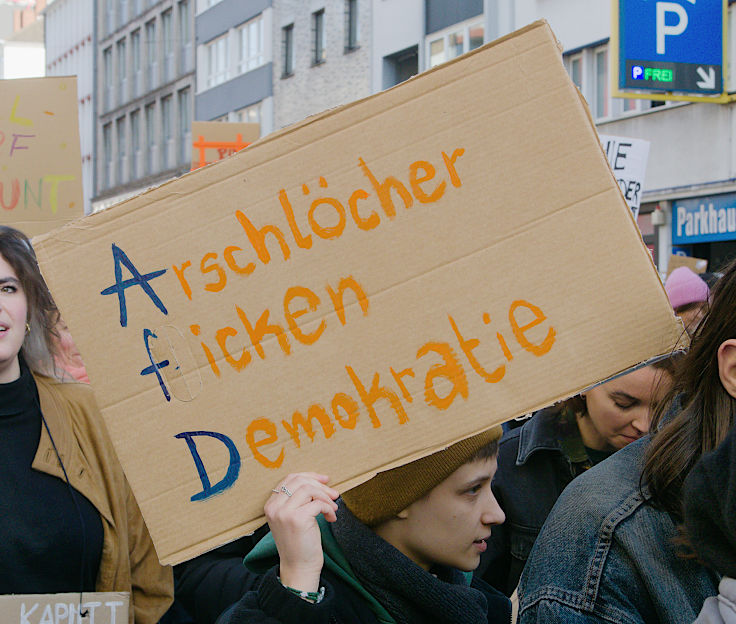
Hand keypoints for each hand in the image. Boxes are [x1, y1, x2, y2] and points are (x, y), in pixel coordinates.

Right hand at [265, 472, 338, 593]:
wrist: (299, 567)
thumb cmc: (300, 542)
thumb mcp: (294, 516)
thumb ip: (299, 499)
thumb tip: (321, 480)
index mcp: (271, 504)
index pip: (290, 478)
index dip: (310, 476)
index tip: (325, 480)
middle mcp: (274, 507)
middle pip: (300, 480)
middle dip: (320, 485)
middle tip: (334, 494)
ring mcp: (284, 512)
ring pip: (309, 489)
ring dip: (325, 496)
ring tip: (332, 508)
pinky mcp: (297, 519)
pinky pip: (318, 503)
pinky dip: (328, 508)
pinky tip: (331, 518)